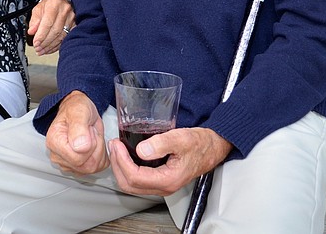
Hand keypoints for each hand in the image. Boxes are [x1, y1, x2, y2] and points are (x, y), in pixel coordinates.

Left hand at [27, 0, 74, 55]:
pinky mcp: (75, 25)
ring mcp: (72, 18)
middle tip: (38, 49)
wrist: (61, 2)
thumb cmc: (49, 5)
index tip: (36, 43)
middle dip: (45, 42)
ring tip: (42, 50)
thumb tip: (32, 32)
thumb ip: (34, 21)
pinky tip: (50, 49)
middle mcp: (65, 10)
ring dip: (50, 46)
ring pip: (61, 36)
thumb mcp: (38, 9)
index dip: (41, 35)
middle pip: (55, 31)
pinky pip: (66, 38)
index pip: (48, 23)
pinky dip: (57, 46)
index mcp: (54, 4)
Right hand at [45, 91, 108, 175]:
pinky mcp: (76, 167)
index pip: (78, 159)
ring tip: (92, 137)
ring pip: (92, 168)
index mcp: (55, 141)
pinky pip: (96, 168)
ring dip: (99, 151)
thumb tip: (79, 146)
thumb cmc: (77, 108)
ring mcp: (66, 163)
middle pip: (86, 166)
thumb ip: (79, 127)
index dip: (90, 144)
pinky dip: (101, 156)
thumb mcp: (79, 111)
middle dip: (96, 148)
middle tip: (91, 132)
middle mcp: (57, 155)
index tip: (88, 130)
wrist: (79, 109)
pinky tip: (94, 145)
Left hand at [108, 127, 231, 195]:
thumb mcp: (181, 138)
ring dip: (121, 167)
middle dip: (117, 166)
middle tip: (113, 147)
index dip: (122, 161)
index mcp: (168, 179)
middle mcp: (164, 186)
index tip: (117, 145)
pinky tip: (126, 155)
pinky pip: (138, 180)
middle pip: (130, 185)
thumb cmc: (200, 143)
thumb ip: (161, 144)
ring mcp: (162, 184)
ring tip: (117, 149)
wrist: (212, 147)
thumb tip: (141, 150)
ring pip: (132, 185)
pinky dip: (128, 168)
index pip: (135, 177)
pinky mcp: (160, 179)